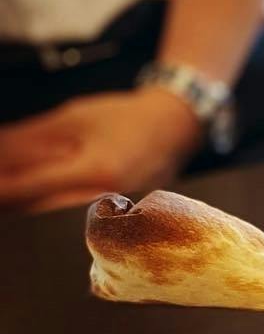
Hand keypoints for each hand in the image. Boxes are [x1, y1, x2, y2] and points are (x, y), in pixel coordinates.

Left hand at [0, 89, 204, 212]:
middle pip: (39, 209)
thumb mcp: (73, 117)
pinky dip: (48, 205)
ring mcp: (113, 212)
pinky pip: (71, 216)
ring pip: (53, 215)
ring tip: (11, 189)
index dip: (2, 188)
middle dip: (11, 199)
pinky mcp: (115, 216)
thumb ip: (31, 137)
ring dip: (26, 204)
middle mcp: (106, 199)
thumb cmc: (128, 118)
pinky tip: (37, 195)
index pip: (32, 187)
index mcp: (96, 171)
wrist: (175, 128)